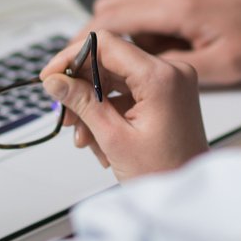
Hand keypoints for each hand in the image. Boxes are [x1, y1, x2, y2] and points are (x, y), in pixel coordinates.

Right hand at [41, 31, 207, 181]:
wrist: (189, 196)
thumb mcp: (114, 138)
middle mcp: (171, 72)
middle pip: (109, 61)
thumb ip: (82, 103)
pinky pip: (127, 93)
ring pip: (115, 79)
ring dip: (93, 105)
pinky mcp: (167, 95)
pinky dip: (109, 112)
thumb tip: (54, 80)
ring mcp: (171, 83)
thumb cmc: (164, 173)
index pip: (106, 44)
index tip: (50, 76)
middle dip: (82, 89)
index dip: (72, 57)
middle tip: (64, 114)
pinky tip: (99, 139)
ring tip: (83, 137)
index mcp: (161, 76)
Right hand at [87, 0, 240, 86]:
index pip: (108, 20)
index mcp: (176, 5)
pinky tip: (157, 55)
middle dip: (94, 43)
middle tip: (91, 75)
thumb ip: (169, 69)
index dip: (82, 44)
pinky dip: (140, 30)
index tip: (67, 65)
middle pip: (108, 8)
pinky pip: (146, 6)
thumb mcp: (219, 67)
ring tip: (134, 70)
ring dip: (120, 38)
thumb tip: (131, 75)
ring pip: (124, 6)